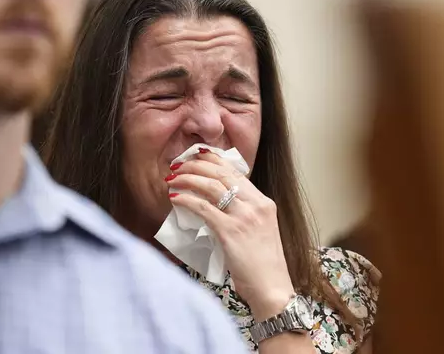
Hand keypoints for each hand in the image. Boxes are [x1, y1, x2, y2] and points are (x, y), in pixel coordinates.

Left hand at [166, 148, 294, 319]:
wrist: (272, 288)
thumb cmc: (263, 265)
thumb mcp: (258, 231)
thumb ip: (242, 214)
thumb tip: (213, 204)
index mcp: (264, 202)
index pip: (236, 172)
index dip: (213, 161)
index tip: (197, 156)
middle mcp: (256, 205)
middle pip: (222, 174)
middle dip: (196, 165)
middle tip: (179, 165)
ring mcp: (244, 217)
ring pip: (211, 186)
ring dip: (188, 178)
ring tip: (172, 179)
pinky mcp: (231, 231)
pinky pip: (203, 208)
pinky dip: (187, 200)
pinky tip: (175, 198)